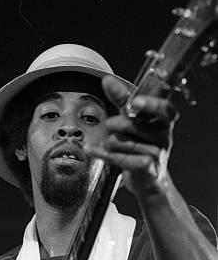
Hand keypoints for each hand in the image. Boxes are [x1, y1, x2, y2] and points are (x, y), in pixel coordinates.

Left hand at [84, 75, 178, 194]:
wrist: (147, 179)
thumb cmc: (139, 145)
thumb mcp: (132, 120)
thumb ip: (122, 100)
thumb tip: (107, 80)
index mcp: (163, 121)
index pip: (165, 108)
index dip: (151, 104)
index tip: (134, 102)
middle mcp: (164, 136)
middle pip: (136, 125)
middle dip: (118, 125)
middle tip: (108, 124)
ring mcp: (158, 153)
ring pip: (126, 143)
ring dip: (111, 143)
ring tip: (109, 144)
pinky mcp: (149, 168)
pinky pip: (123, 159)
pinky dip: (106, 155)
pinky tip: (94, 151)